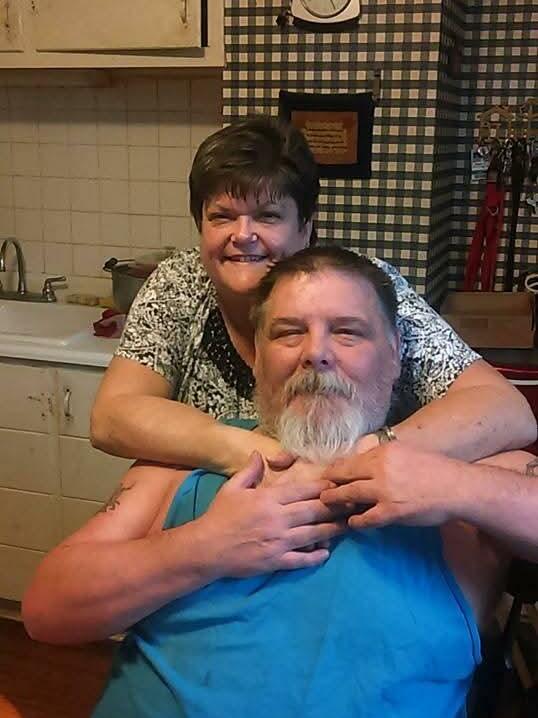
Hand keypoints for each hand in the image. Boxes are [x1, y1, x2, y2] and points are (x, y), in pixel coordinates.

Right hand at [199, 452, 347, 576]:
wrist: (206, 548)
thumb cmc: (219, 516)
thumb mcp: (232, 488)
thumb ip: (249, 471)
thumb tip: (260, 453)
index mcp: (269, 499)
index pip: (303, 491)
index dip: (324, 488)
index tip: (338, 486)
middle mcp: (278, 519)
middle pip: (314, 511)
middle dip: (336, 507)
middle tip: (353, 504)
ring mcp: (278, 541)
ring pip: (313, 534)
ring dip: (333, 530)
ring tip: (348, 526)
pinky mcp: (275, 561)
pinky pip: (301, 559)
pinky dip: (315, 557)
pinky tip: (326, 553)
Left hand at [320, 443, 461, 529]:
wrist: (457, 487)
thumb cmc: (435, 470)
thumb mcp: (406, 452)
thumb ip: (385, 457)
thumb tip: (365, 462)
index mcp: (383, 452)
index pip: (350, 460)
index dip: (336, 470)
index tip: (328, 476)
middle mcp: (379, 468)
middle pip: (343, 475)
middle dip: (329, 484)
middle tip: (320, 491)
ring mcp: (384, 490)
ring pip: (348, 495)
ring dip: (335, 501)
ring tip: (327, 505)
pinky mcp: (391, 511)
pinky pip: (364, 518)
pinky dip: (355, 521)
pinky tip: (352, 523)